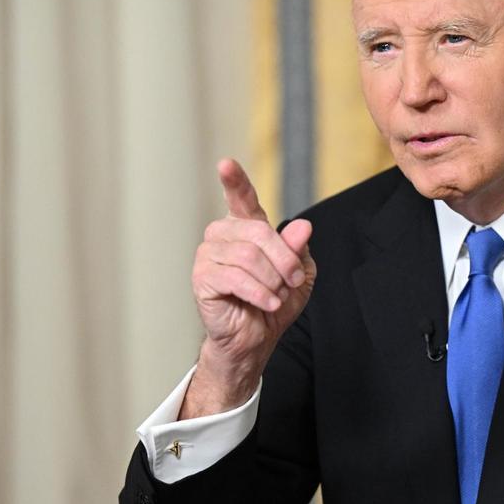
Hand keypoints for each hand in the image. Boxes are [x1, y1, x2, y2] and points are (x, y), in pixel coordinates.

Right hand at [179, 159, 316, 417]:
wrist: (256, 338)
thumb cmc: (275, 301)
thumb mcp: (299, 274)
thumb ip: (298, 249)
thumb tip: (301, 226)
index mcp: (246, 228)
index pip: (241, 199)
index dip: (235, 181)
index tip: (225, 164)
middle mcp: (223, 235)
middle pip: (259, 232)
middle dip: (284, 260)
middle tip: (293, 281)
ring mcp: (208, 255)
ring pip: (248, 256)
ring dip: (272, 280)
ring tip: (276, 296)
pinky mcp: (202, 279)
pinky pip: (235, 277)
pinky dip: (259, 292)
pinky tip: (268, 303)